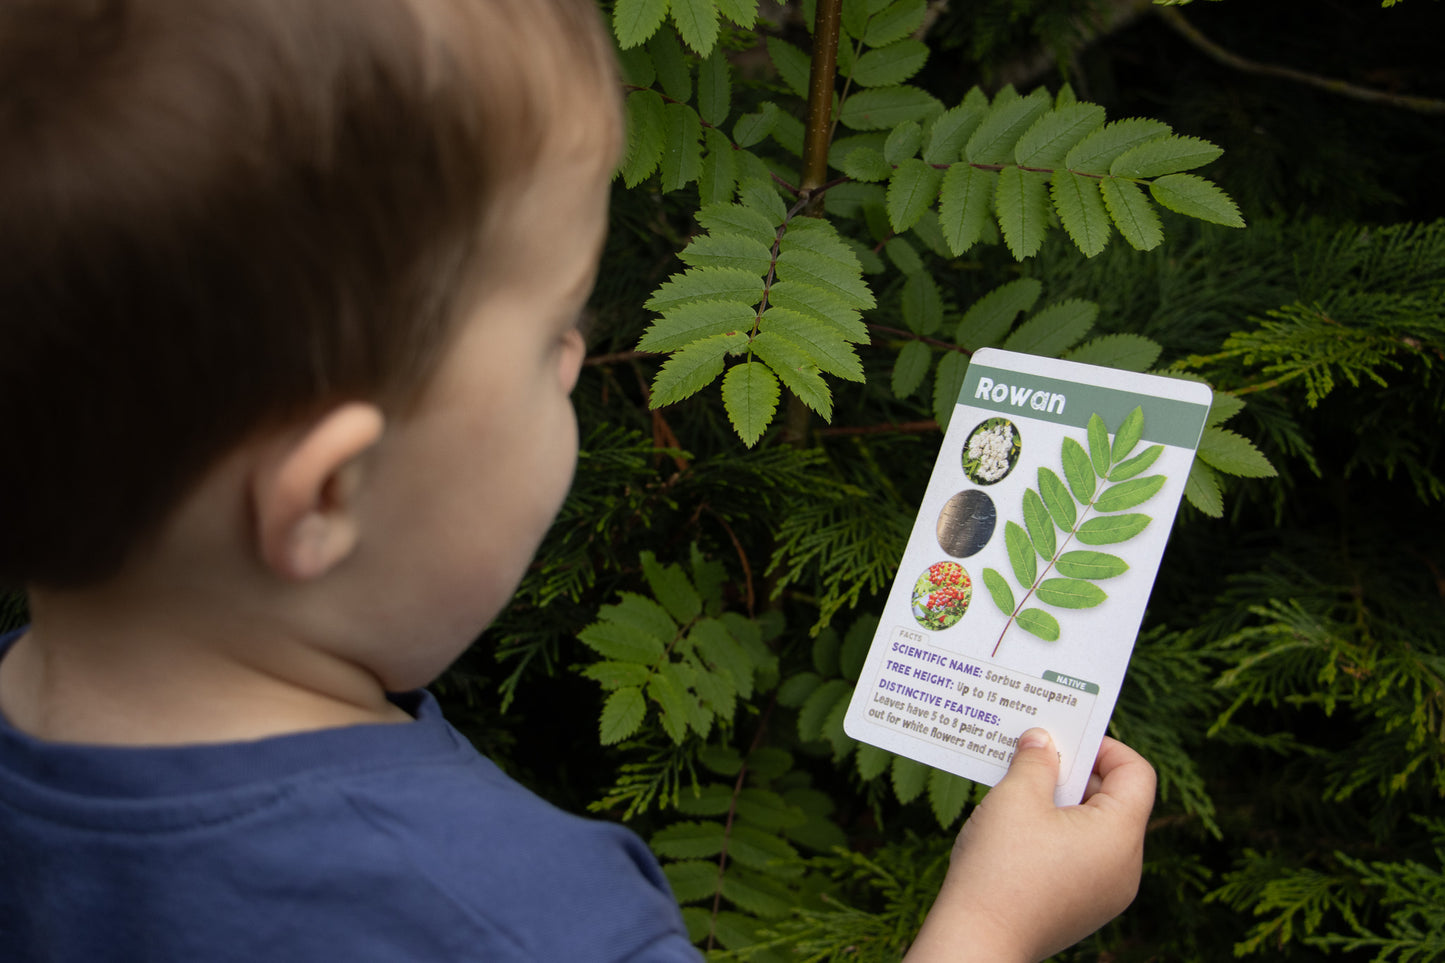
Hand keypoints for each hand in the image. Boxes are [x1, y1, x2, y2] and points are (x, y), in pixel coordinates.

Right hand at [903, 730, 1156, 962]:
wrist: (977, 940)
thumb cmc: (1000, 868)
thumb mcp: (1016, 797)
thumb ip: (1036, 761)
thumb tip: (1042, 740)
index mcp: (1120, 836)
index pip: (1137, 773)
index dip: (1105, 746)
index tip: (1065, 739)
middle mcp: (1125, 868)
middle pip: (1117, 802)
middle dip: (1076, 774)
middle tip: (1034, 758)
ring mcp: (1106, 894)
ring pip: (1096, 831)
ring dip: (1063, 805)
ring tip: (1020, 792)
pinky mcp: (1083, 909)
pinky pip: (1081, 858)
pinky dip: (1057, 835)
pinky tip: (1018, 830)